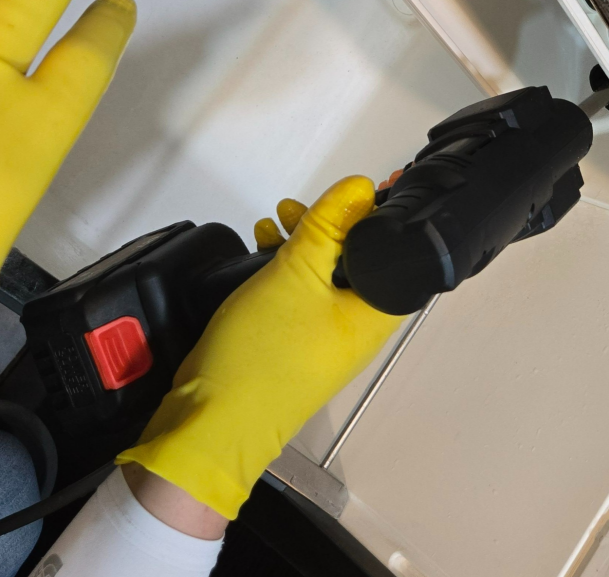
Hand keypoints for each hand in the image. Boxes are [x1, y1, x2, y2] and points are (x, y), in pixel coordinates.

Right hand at [119, 176, 404, 518]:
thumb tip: (361, 187)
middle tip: (301, 206)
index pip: (398, 254)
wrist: (210, 421)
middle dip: (330, 225)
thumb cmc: (264, 350)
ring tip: (275, 220)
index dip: (382, 218)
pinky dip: (285, 267)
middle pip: (359, 261)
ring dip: (303, 242)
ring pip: (325, 275)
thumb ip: (328, 226)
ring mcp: (326, 338)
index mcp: (375, 316)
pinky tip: (261, 247)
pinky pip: (301, 294)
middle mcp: (358, 328)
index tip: (361, 189)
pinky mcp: (295, 343)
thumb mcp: (296, 275)